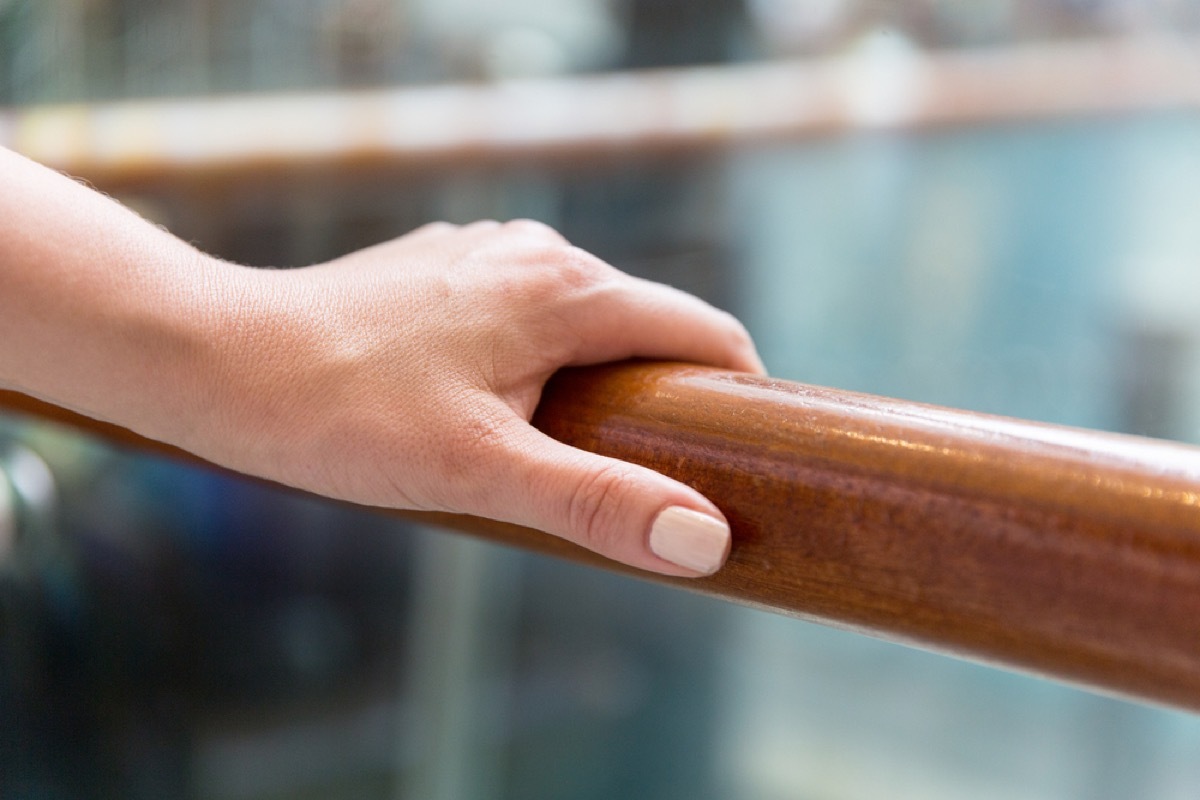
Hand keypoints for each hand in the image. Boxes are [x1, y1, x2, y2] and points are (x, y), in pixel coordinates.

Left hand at [189, 220, 764, 575]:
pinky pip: (527, 313)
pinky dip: (545, 361)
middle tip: (661, 476)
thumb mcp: (482, 470)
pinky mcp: (445, 271)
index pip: (700, 329)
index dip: (738, 389)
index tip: (746, 451)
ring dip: (602, 380)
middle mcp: (535, 253)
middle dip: (667, 395)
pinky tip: (506, 413)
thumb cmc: (345, 413)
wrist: (221, 359)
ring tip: (579, 456)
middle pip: (645, 323)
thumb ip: (598, 502)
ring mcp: (486, 255)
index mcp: (566, 289)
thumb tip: (705, 539)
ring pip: (582, 319)